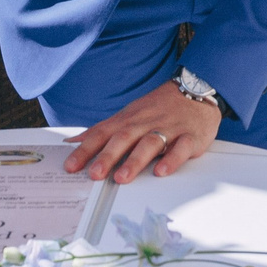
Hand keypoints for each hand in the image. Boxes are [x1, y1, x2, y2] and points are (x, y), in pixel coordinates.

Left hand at [66, 80, 221, 183]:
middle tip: (94, 174)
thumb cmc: (158, 107)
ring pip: (150, 143)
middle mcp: (145, 123)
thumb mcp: (127, 115)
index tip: (70, 166)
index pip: (102, 134)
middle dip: (107, 156)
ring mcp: (168, 129)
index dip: (86, 150)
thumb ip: (102, 130)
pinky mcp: (189, 136)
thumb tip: (74, 141)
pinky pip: (180, 148)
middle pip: (124, 138)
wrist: (195, 89)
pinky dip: (171, 159)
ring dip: (135, 160)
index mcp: (128, 120)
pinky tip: (161, 171)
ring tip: (122, 178)